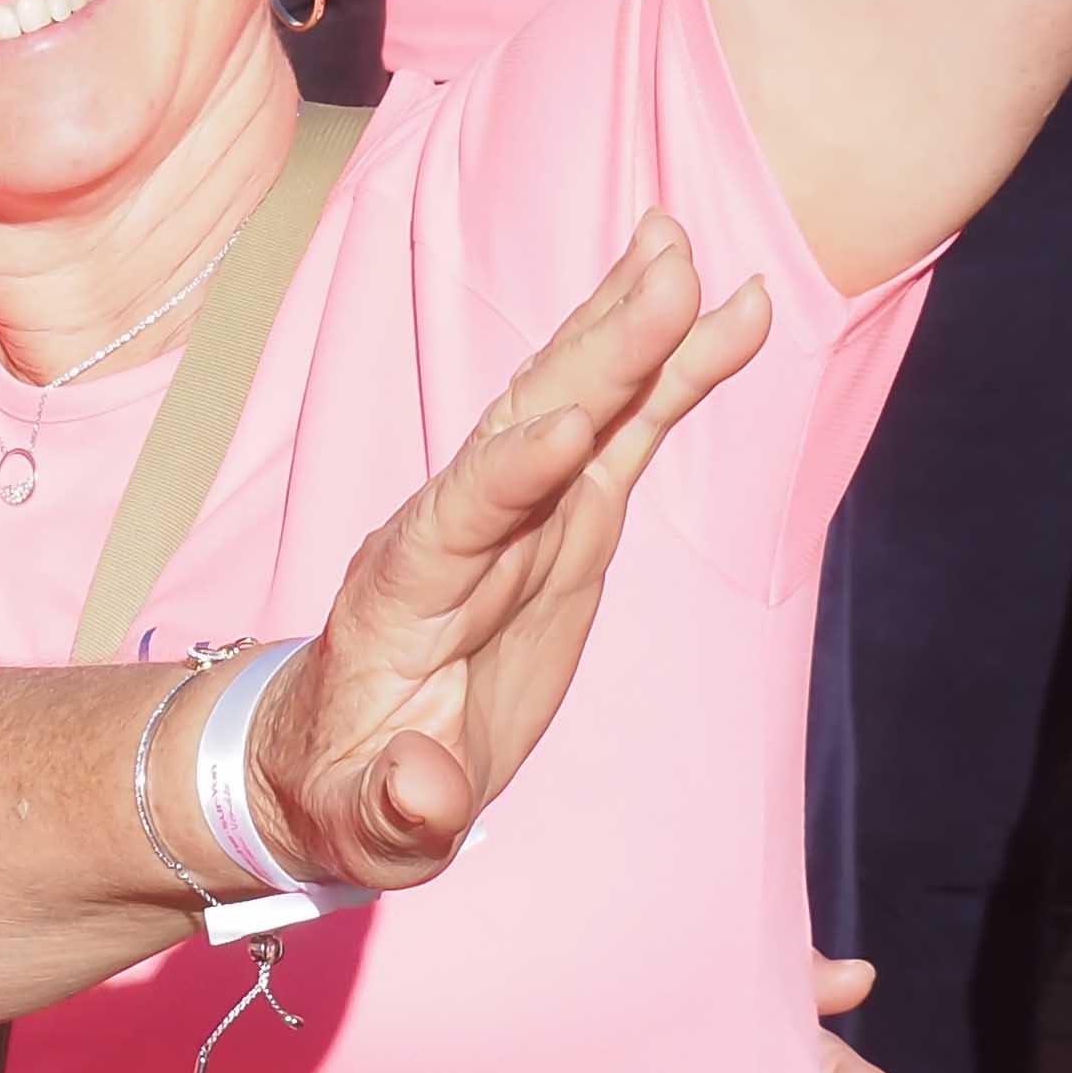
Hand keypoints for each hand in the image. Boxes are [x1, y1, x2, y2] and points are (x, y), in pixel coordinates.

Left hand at [245, 215, 768, 888]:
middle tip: (660, 268)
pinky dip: (675, 372)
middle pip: (527, 423)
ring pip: (577, 401)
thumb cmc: (348, 792)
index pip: (458, 519)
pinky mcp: (569, 522)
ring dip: (627, 324)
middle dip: (595, 351)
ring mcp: (520, 514)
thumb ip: (394, 806)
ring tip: (682, 247)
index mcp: (404, 592)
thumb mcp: (360, 825)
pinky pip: (627, 430)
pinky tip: (731, 310)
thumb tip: (425, 788)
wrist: (340, 759)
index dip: (511, 473)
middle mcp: (459, 528)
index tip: (568, 423)